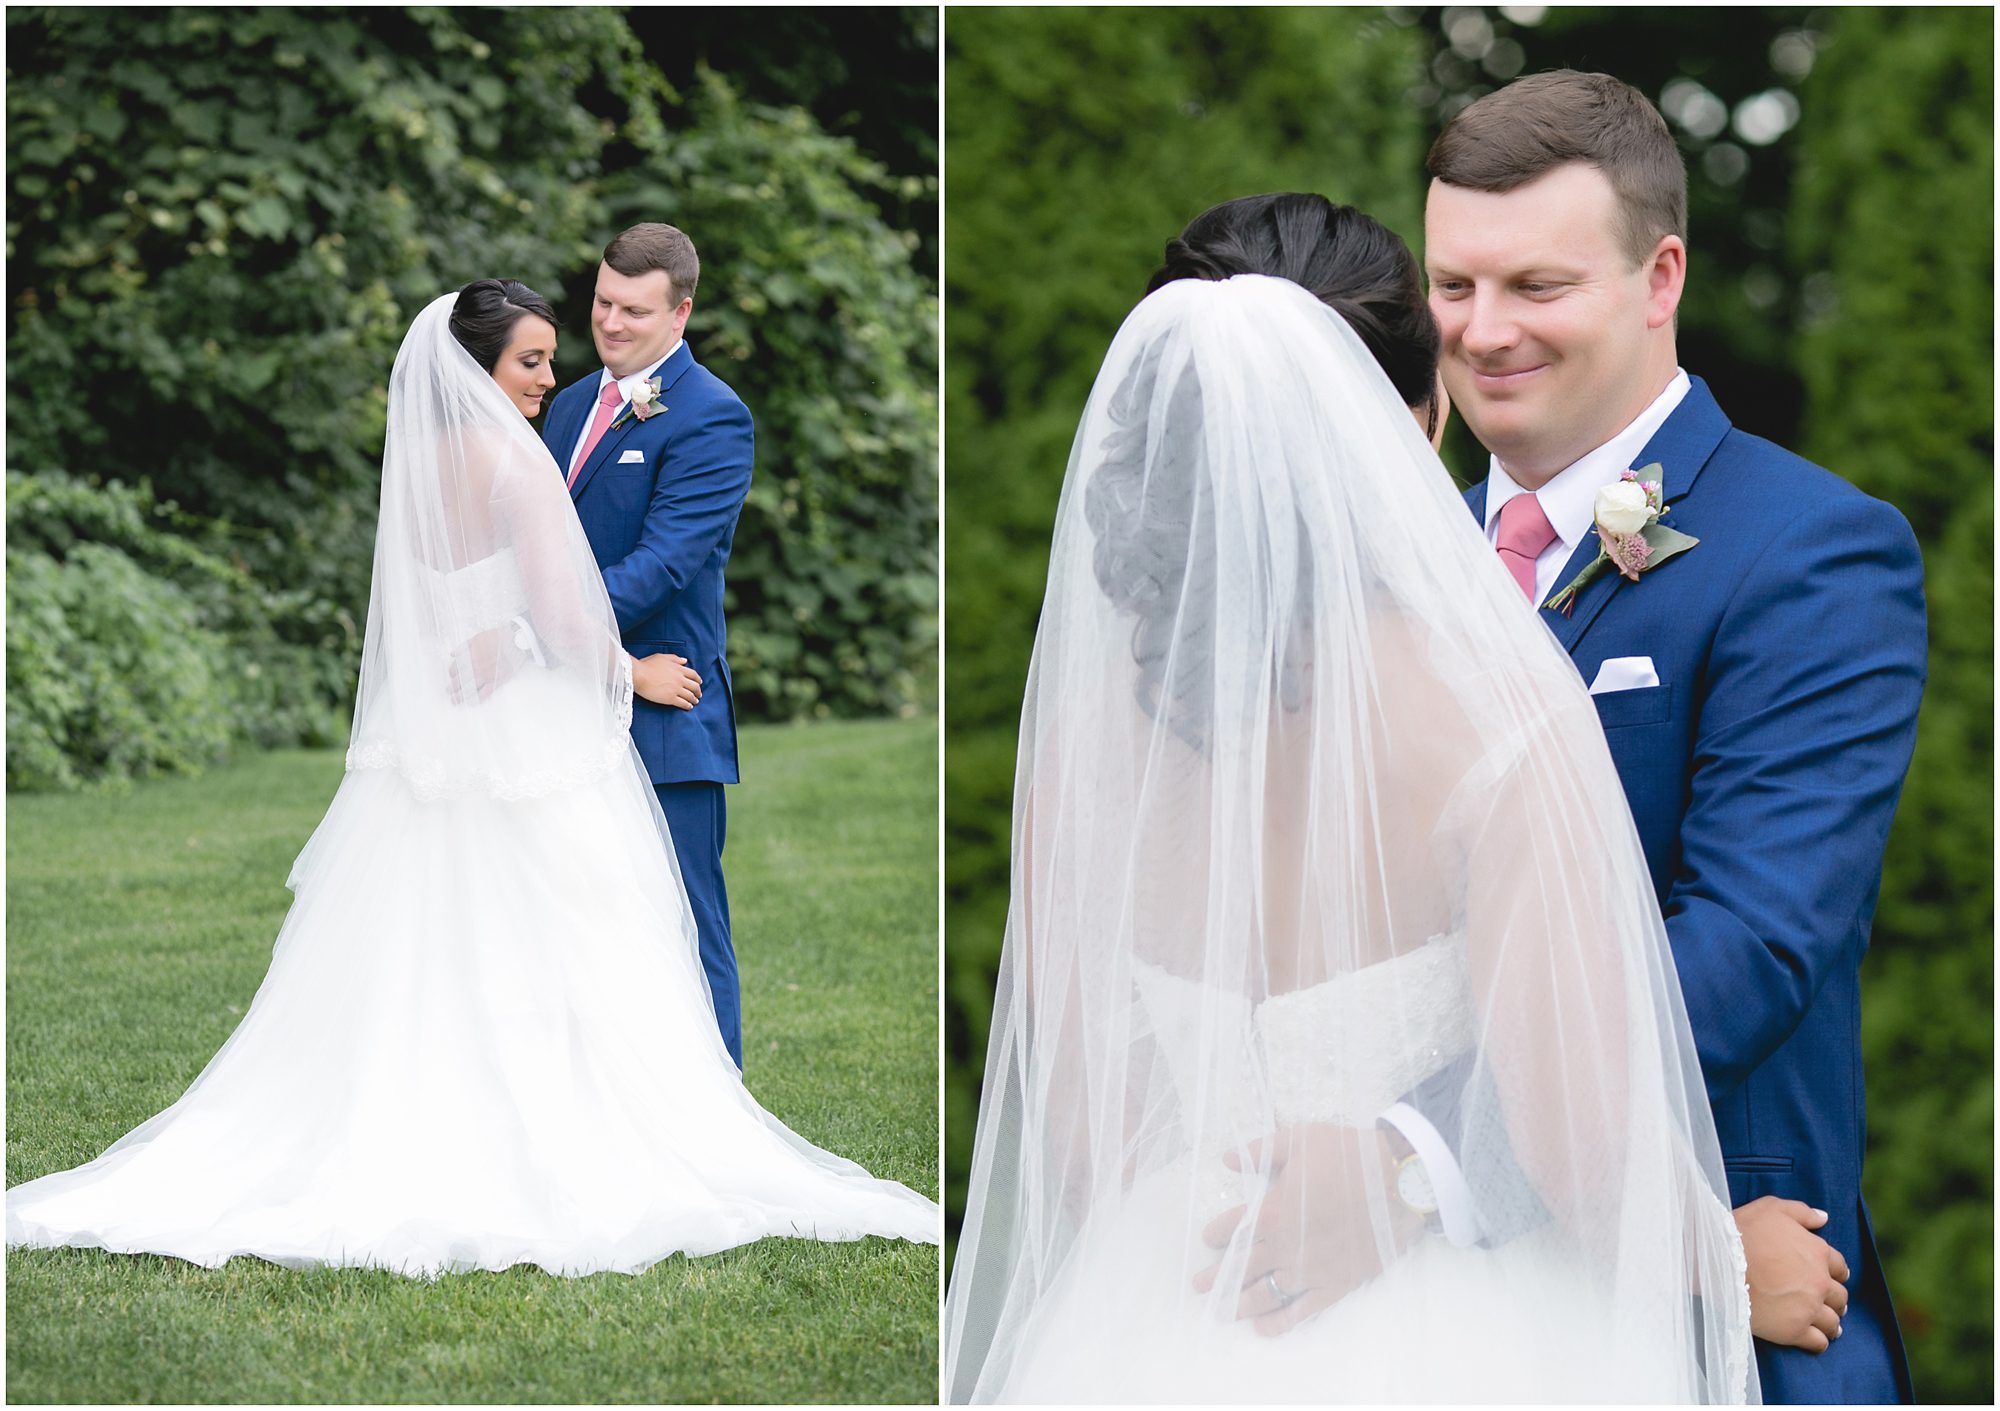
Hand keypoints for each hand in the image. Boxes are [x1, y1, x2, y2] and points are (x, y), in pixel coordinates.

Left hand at [446, 626, 520, 704]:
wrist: (515, 642)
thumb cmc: (497, 638)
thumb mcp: (476, 638)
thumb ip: (463, 647)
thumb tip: (453, 654)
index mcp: (469, 657)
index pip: (455, 668)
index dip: (452, 674)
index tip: (452, 676)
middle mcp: (475, 668)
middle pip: (459, 681)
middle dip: (452, 687)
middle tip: (449, 692)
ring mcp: (485, 676)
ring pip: (469, 689)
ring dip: (461, 696)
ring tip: (455, 700)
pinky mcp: (496, 681)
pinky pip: (485, 693)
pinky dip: (477, 698)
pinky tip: (472, 702)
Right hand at [632, 652, 701, 709]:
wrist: (638, 675)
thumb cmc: (647, 665)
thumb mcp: (662, 657)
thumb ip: (675, 659)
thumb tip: (685, 661)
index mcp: (679, 668)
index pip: (693, 675)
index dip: (698, 680)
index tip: (699, 683)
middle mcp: (680, 679)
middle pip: (694, 686)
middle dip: (698, 691)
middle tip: (699, 694)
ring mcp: (676, 689)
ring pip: (690, 696)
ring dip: (694, 699)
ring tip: (695, 702)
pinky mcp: (670, 698)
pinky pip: (683, 703)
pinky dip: (688, 705)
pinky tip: (689, 707)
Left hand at [1191, 1123, 1417, 1336]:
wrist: (1398, 1184)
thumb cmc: (1347, 1156)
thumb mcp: (1298, 1140)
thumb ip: (1260, 1151)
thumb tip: (1227, 1157)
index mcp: (1273, 1211)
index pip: (1233, 1228)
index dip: (1216, 1235)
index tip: (1208, 1241)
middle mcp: (1286, 1246)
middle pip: (1242, 1267)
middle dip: (1217, 1278)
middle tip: (1198, 1287)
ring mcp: (1310, 1270)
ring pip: (1266, 1293)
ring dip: (1240, 1303)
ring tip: (1222, 1311)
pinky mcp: (1336, 1285)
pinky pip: (1302, 1311)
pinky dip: (1280, 1322)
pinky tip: (1263, 1328)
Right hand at [1736, 1196, 1848, 1352]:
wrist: (1717, 1262)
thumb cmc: (1742, 1231)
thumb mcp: (1771, 1208)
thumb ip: (1801, 1211)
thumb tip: (1824, 1218)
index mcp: (1817, 1252)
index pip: (1840, 1267)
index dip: (1836, 1272)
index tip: (1831, 1278)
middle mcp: (1819, 1282)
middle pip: (1839, 1297)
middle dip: (1835, 1300)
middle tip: (1829, 1303)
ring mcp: (1808, 1308)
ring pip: (1832, 1322)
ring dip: (1831, 1323)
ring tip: (1827, 1326)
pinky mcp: (1793, 1330)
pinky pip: (1818, 1342)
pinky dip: (1819, 1341)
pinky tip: (1815, 1339)